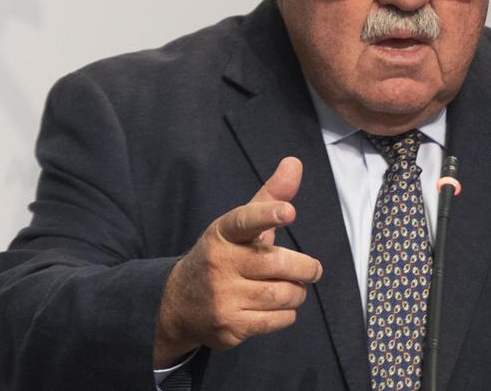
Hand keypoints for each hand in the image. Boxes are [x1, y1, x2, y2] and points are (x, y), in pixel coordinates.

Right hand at [153, 157, 322, 365]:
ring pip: (282, 294)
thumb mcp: (238, 226)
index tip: (288, 211)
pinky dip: (288, 313)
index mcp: (223, 233)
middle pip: (277, 263)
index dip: (268, 215)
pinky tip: (280, 307)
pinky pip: (276, 320)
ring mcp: (222, 298)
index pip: (245, 220)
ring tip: (295, 288)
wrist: (178, 303)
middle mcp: (219, 264)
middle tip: (312, 269)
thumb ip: (270, 198)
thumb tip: (295, 163)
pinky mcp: (229, 327)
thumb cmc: (222, 256)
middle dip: (305, 268)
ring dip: (297, 292)